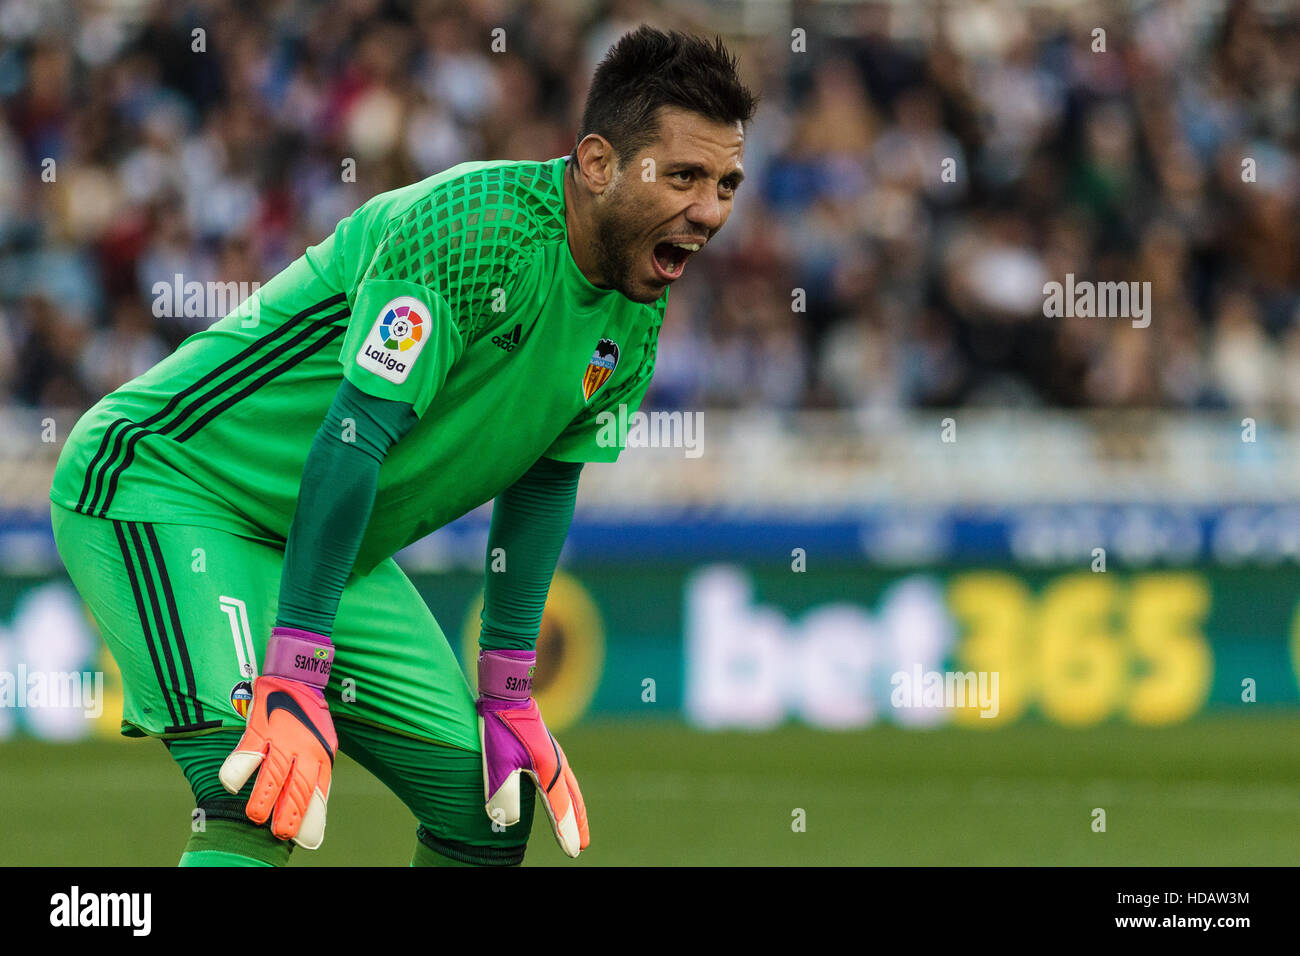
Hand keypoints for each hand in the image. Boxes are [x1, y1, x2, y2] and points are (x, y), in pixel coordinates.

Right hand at [219, 627, 336, 848]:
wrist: (298, 675)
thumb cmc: (308, 717)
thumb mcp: (321, 745)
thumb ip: (316, 776)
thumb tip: (311, 813)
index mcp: (323, 755)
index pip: (319, 792)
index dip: (312, 818)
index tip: (307, 840)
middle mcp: (305, 748)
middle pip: (298, 787)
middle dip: (289, 814)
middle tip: (279, 833)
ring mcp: (283, 737)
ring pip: (273, 773)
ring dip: (263, 797)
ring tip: (254, 817)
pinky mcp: (260, 726)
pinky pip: (248, 751)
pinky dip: (238, 769)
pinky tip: (231, 784)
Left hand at [476, 649, 589, 857]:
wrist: (506, 693)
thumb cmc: (499, 728)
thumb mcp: (496, 763)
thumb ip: (502, 794)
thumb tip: (508, 822)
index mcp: (548, 769)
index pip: (561, 808)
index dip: (567, 832)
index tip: (574, 851)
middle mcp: (557, 763)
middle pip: (573, 800)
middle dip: (577, 824)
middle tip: (582, 845)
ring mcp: (555, 754)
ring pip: (571, 788)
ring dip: (576, 808)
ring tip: (578, 825)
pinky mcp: (548, 747)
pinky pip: (565, 777)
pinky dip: (569, 792)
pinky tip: (563, 793)